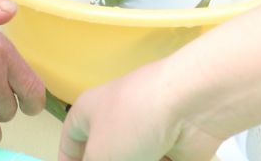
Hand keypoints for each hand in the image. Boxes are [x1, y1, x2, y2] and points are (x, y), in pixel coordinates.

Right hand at [61, 59, 222, 160]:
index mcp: (90, 112)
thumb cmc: (132, 122)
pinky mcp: (173, 148)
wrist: (190, 105)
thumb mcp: (100, 155)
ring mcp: (147, 134)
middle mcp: (117, 121)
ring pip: (135, 159)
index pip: (70, 141)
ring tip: (146, 159)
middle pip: (105, 157)